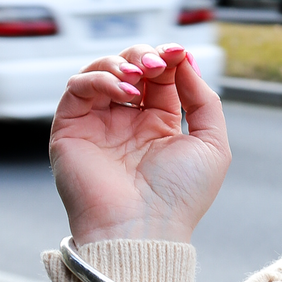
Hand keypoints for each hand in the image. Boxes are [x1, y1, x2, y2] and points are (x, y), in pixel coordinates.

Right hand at [50, 45, 229, 246]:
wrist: (143, 229)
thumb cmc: (180, 197)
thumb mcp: (211, 144)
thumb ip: (204, 100)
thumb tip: (187, 61)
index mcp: (158, 125)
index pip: (160, 77)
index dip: (168, 59)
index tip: (178, 52)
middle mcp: (126, 122)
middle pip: (129, 67)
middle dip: (144, 56)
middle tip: (157, 63)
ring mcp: (97, 124)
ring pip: (99, 71)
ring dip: (120, 62)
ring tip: (138, 75)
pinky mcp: (70, 129)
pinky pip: (77, 88)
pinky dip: (99, 78)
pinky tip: (123, 90)